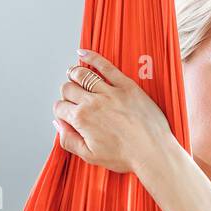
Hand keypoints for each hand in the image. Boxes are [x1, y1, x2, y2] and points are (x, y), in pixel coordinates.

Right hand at [52, 48, 172, 175]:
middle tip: (72, 97)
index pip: (59, 107)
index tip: (66, 114)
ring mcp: (109, 92)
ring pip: (82, 74)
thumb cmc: (125, 156)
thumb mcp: (90, 156)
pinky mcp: (126, 85)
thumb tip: (58, 125)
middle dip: (66, 92)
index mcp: (81, 120)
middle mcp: (92, 102)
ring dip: (73, 73)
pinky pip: (105, 66)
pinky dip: (91, 57)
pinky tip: (83, 54)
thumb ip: (69, 141)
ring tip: (73, 75)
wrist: (152, 151)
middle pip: (68, 88)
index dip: (60, 111)